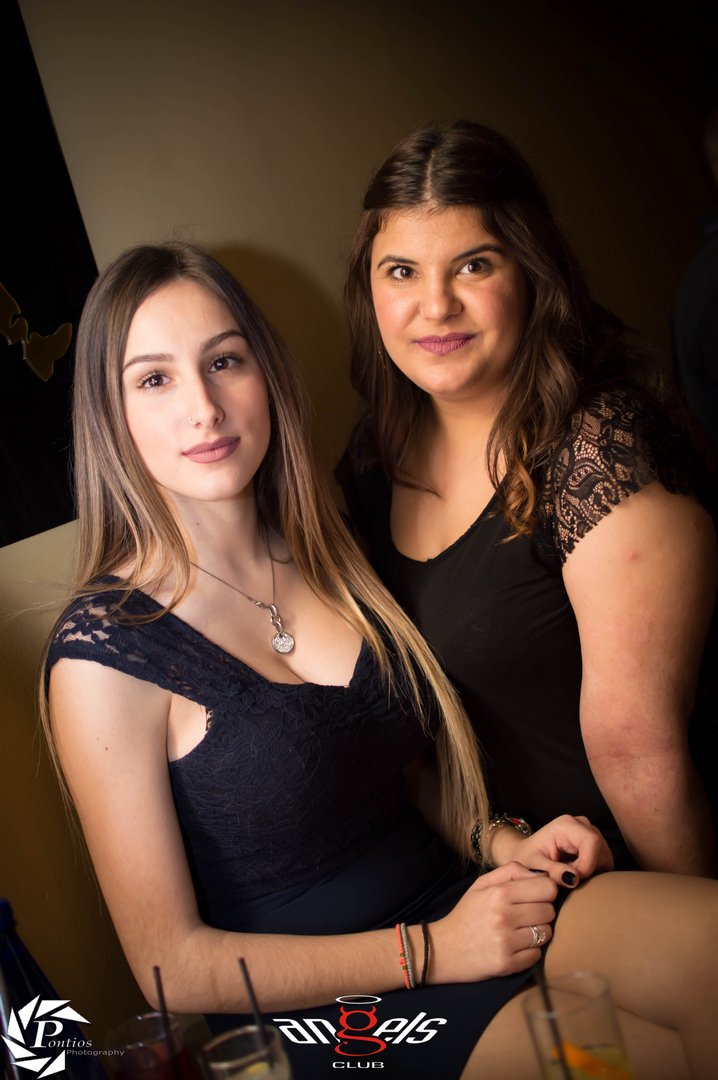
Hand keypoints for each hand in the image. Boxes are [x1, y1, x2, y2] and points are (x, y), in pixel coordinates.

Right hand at [429, 862, 556, 983]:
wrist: (443, 948)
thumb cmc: (467, 913)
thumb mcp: (481, 884)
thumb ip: (511, 871)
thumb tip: (540, 875)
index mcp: (499, 894)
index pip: (547, 888)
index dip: (545, 891)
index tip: (536, 895)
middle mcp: (504, 917)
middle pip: (549, 911)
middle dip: (542, 911)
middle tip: (527, 914)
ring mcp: (506, 943)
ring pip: (546, 933)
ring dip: (538, 932)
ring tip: (521, 931)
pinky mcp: (507, 965)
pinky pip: (537, 955)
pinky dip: (530, 952)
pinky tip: (516, 947)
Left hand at [491, 814, 613, 888]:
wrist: (526, 855)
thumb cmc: (527, 859)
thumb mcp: (533, 866)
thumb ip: (551, 871)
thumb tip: (573, 878)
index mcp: (566, 824)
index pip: (592, 842)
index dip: (586, 865)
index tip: (571, 880)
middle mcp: (582, 824)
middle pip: (601, 852)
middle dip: (588, 872)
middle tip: (567, 880)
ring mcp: (591, 833)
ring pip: (605, 860)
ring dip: (590, 874)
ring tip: (568, 876)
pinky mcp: (596, 846)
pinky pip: (604, 864)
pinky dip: (592, 874)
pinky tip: (575, 874)